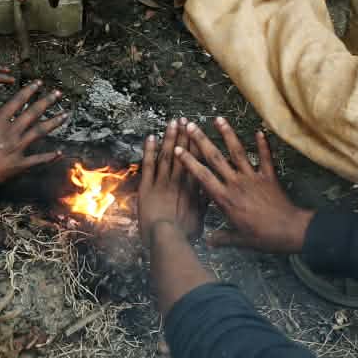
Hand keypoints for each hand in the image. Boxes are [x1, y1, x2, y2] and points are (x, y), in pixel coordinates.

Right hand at [0, 80, 67, 197]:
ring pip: (39, 132)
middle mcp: (9, 133)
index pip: (16, 101)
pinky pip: (37, 160)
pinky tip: (58, 153)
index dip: (28, 91)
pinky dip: (49, 157)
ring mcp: (15, 150)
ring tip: (65, 115)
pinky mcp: (17, 166)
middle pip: (33, 113)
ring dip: (53, 122)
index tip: (38, 83)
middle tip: (57, 94)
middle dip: (46, 101)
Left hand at [138, 119, 203, 242]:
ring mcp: (163, 182)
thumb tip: (210, 193)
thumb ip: (204, 204)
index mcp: (193, 188)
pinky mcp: (147, 187)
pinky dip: (149, 150)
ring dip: (169, 137)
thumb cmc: (185, 233)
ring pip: (166, 155)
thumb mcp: (200, 219)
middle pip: (182, 153)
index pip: (196, 161)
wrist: (168, 237)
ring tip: (172, 122)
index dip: (197, 146)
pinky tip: (151, 137)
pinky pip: (148, 165)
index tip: (198, 132)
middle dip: (184, 136)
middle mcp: (179, 181)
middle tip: (185, 120)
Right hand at [177, 118, 312, 254]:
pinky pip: (265, 158)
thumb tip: (207, 241)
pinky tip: (260, 131)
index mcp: (226, 199)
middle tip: (191, 126)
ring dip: (228, 134)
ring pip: (237, 152)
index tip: (177, 150)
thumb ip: (221, 239)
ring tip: (219, 119)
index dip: (189, 163)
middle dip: (202, 141)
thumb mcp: (240, 241)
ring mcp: (253, 178)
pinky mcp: (269, 177)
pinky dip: (263, 144)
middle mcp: (236, 184)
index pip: (202, 177)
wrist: (291, 231)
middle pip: (216, 158)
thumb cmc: (265, 237)